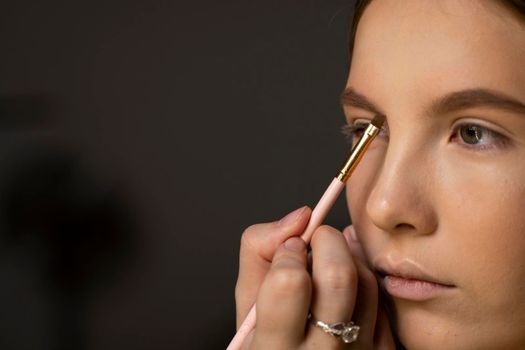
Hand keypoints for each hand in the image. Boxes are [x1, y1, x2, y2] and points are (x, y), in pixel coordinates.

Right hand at [235, 206, 395, 348]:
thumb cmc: (271, 343)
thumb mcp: (248, 308)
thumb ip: (259, 253)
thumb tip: (300, 216)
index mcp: (275, 347)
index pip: (290, 282)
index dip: (288, 252)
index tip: (289, 249)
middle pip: (338, 277)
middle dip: (326, 240)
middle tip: (314, 241)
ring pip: (366, 282)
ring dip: (347, 257)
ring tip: (329, 262)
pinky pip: (385, 301)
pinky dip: (365, 280)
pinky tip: (348, 282)